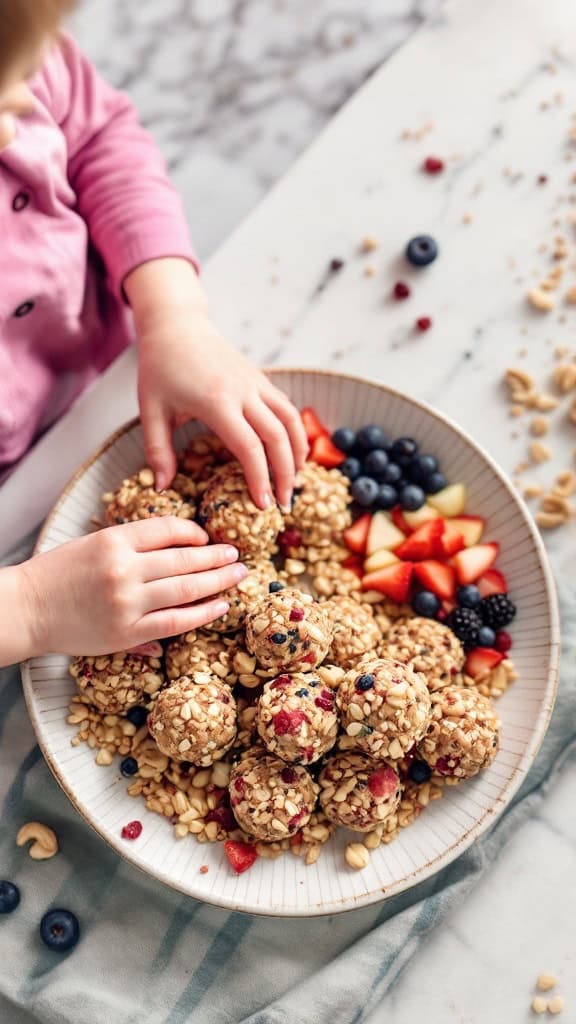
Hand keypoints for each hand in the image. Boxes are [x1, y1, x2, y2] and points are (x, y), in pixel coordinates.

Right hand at [4, 517, 246, 661]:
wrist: (27, 609)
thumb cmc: (58, 574)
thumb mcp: (93, 544)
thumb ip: (133, 544)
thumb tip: (181, 544)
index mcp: (114, 540)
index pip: (168, 529)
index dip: (194, 532)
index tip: (206, 537)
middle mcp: (123, 569)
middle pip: (184, 559)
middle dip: (216, 556)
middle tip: (237, 555)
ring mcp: (127, 602)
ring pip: (186, 589)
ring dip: (218, 581)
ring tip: (237, 575)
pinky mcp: (127, 632)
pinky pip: (176, 622)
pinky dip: (202, 613)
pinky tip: (220, 605)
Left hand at [126, 259, 307, 510]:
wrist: (176, 326)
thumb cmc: (160, 369)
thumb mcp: (151, 411)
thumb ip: (158, 452)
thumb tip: (163, 489)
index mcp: (216, 402)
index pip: (249, 447)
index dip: (259, 479)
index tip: (263, 505)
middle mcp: (243, 391)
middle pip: (278, 437)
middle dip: (285, 474)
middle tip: (283, 504)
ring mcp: (256, 383)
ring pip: (291, 421)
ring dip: (298, 453)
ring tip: (295, 480)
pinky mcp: (261, 378)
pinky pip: (286, 408)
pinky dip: (295, 432)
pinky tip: (291, 453)